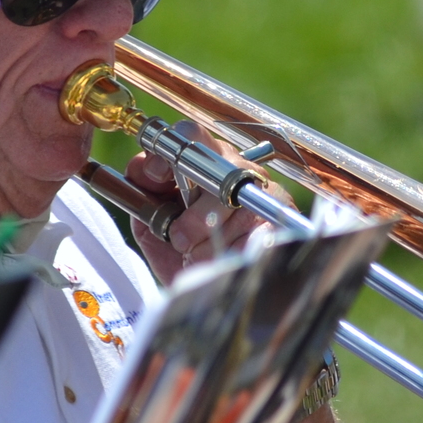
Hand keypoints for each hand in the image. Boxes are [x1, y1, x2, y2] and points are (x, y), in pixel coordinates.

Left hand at [124, 121, 269, 284]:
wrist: (212, 287)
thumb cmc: (184, 249)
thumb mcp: (154, 220)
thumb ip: (143, 192)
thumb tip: (142, 167)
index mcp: (206, 160)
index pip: (191, 135)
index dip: (170, 151)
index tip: (155, 175)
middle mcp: (239, 170)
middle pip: (217, 178)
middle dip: (193, 218)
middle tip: (180, 239)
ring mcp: (264, 195)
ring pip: (232, 216)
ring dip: (208, 245)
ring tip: (202, 255)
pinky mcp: (280, 223)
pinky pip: (250, 240)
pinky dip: (228, 256)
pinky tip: (223, 259)